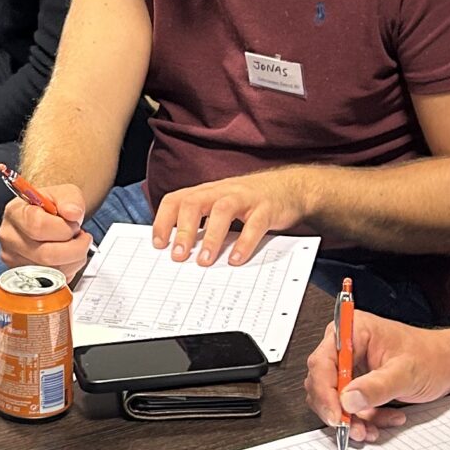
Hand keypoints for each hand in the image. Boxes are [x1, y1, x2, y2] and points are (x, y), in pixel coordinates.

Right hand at [0, 182, 91, 275]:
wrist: (44, 216)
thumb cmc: (50, 205)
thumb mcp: (64, 193)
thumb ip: (71, 200)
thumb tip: (73, 213)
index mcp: (15, 213)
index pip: (38, 227)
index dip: (64, 228)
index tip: (73, 223)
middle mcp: (10, 238)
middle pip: (46, 255)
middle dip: (74, 248)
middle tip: (80, 237)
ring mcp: (14, 260)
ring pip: (52, 272)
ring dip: (73, 260)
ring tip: (73, 244)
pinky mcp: (24, 277)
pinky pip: (52, 282)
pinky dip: (67, 270)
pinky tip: (66, 256)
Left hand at [151, 168, 309, 266]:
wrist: (291, 188)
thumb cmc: (250, 201)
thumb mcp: (222, 206)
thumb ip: (204, 223)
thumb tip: (180, 251)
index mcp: (207, 192)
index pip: (176, 200)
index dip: (164, 220)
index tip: (158, 245)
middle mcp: (222, 191)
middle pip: (194, 202)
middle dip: (183, 230)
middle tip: (178, 256)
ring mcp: (245, 197)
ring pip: (222, 210)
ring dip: (211, 237)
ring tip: (204, 261)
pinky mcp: (266, 208)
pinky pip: (254, 224)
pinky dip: (244, 243)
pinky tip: (236, 259)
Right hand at [306, 311, 449, 442]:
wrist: (449, 365)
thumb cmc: (432, 356)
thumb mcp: (405, 373)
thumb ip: (376, 387)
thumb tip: (348, 399)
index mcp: (353, 330)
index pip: (323, 362)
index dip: (325, 391)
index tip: (336, 414)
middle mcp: (347, 346)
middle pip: (322, 382)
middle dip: (338, 409)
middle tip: (352, 426)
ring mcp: (352, 366)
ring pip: (334, 399)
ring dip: (352, 419)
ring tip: (370, 427)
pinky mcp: (358, 383)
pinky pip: (349, 406)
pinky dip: (363, 419)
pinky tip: (382, 419)